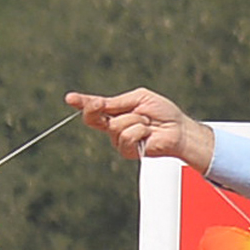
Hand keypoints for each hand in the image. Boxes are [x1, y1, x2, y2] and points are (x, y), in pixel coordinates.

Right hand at [64, 88, 215, 166]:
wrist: (179, 129)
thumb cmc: (163, 113)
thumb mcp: (139, 98)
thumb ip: (117, 102)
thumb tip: (97, 102)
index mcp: (115, 112)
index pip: (93, 108)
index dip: (81, 103)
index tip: (70, 98)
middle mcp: (113, 127)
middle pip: (93, 119)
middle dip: (96, 108)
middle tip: (103, 103)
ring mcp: (119, 140)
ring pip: (115, 126)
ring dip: (135, 120)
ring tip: (147, 123)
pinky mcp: (128, 151)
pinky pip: (127, 137)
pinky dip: (140, 131)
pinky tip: (148, 133)